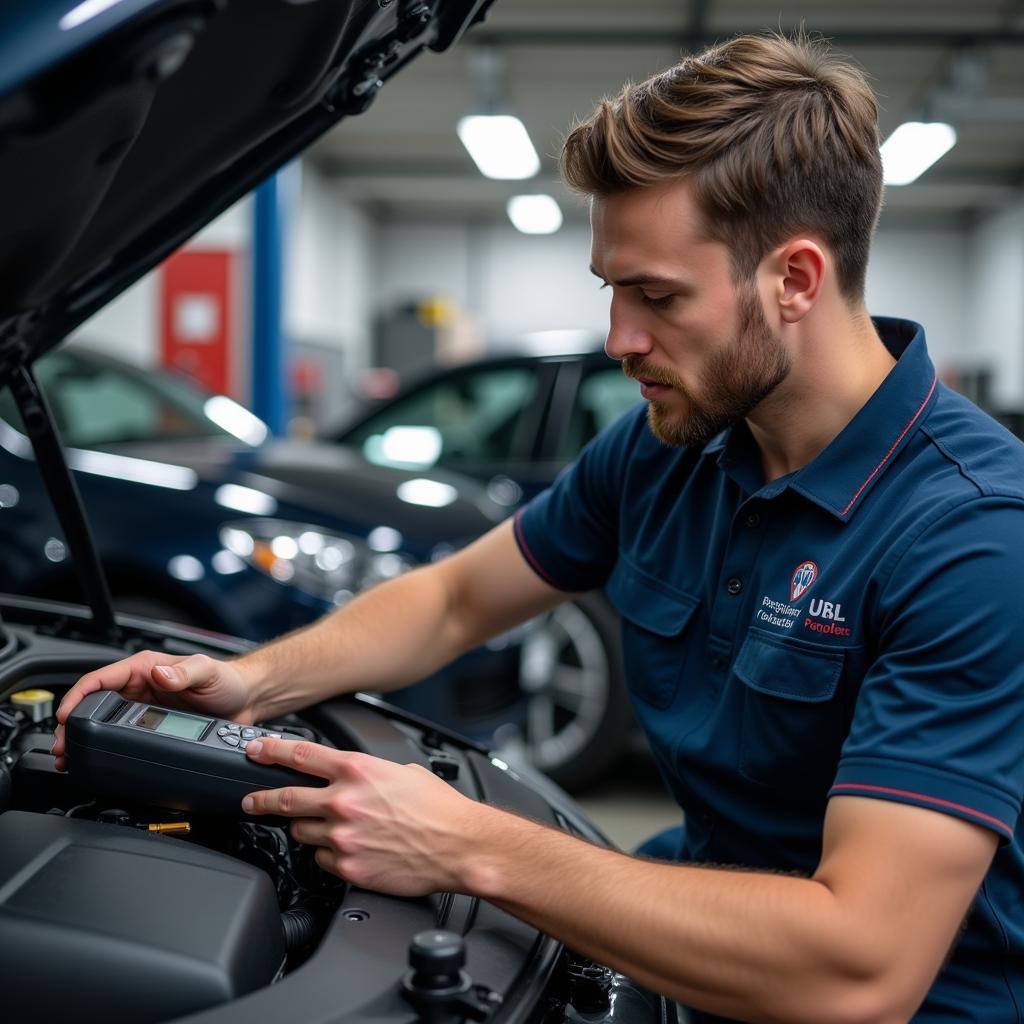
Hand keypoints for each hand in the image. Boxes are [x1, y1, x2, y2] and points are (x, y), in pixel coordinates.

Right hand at [53, 651, 253, 769]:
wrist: (247, 700)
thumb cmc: (228, 680)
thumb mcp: (207, 671)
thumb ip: (185, 672)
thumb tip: (160, 674)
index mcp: (147, 668)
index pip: (101, 679)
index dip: (79, 696)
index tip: (65, 716)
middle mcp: (141, 686)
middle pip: (94, 704)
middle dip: (73, 723)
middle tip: (63, 745)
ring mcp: (144, 709)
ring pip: (102, 723)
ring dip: (84, 738)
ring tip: (70, 757)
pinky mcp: (151, 727)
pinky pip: (120, 736)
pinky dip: (104, 746)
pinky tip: (96, 759)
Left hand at [242, 739, 485, 896]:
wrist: (459, 845)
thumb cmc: (440, 809)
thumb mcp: (403, 772)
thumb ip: (370, 773)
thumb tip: (355, 777)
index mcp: (358, 771)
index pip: (300, 755)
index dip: (270, 751)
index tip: (256, 751)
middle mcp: (345, 801)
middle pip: (285, 798)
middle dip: (262, 799)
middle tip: (252, 800)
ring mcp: (343, 836)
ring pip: (301, 832)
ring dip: (305, 828)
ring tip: (321, 828)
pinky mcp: (348, 867)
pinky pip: (322, 860)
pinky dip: (328, 854)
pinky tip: (347, 850)